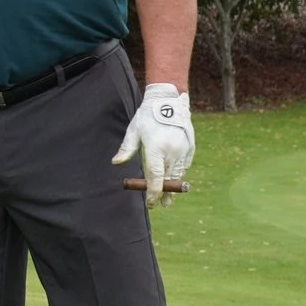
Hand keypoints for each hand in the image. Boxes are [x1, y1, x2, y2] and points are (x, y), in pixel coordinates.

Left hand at [113, 83, 193, 206]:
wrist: (168, 100)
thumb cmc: (147, 115)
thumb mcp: (134, 130)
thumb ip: (126, 148)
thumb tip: (115, 162)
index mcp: (156, 148)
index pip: (155, 177)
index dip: (153, 192)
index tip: (151, 203)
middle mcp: (171, 151)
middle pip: (168, 179)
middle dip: (164, 193)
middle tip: (162, 205)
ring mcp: (183, 149)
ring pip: (177, 173)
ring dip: (173, 185)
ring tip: (170, 197)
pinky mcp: (190, 147)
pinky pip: (184, 164)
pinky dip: (179, 172)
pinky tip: (174, 177)